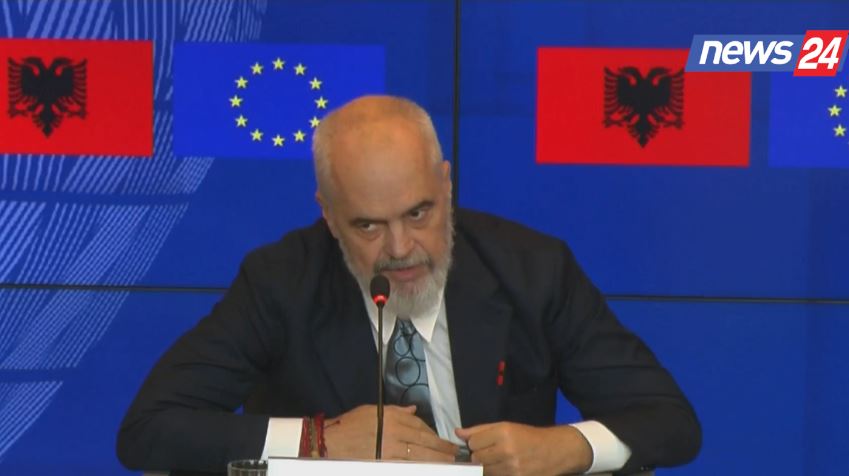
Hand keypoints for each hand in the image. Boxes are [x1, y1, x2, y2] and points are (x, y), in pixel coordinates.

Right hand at [324, 404, 457, 461]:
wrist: (332, 441)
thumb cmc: (351, 424)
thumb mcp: (373, 411)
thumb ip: (396, 411)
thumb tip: (414, 410)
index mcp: (393, 418)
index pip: (420, 426)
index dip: (434, 434)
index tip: (443, 441)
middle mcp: (395, 432)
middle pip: (425, 441)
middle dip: (441, 448)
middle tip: (454, 454)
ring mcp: (391, 450)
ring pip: (419, 456)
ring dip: (436, 460)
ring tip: (447, 464)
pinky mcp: (385, 462)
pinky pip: (407, 466)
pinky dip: (419, 468)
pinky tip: (427, 469)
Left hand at [455, 422, 591, 475]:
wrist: (555, 451)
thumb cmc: (528, 436)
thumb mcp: (506, 426)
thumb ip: (480, 430)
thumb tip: (458, 432)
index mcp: (503, 433)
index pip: (473, 442)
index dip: (475, 443)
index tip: (483, 443)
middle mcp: (507, 450)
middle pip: (476, 459)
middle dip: (480, 456)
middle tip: (491, 453)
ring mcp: (512, 468)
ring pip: (484, 472)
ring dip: (487, 467)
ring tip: (499, 460)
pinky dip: (497, 474)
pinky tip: (504, 468)